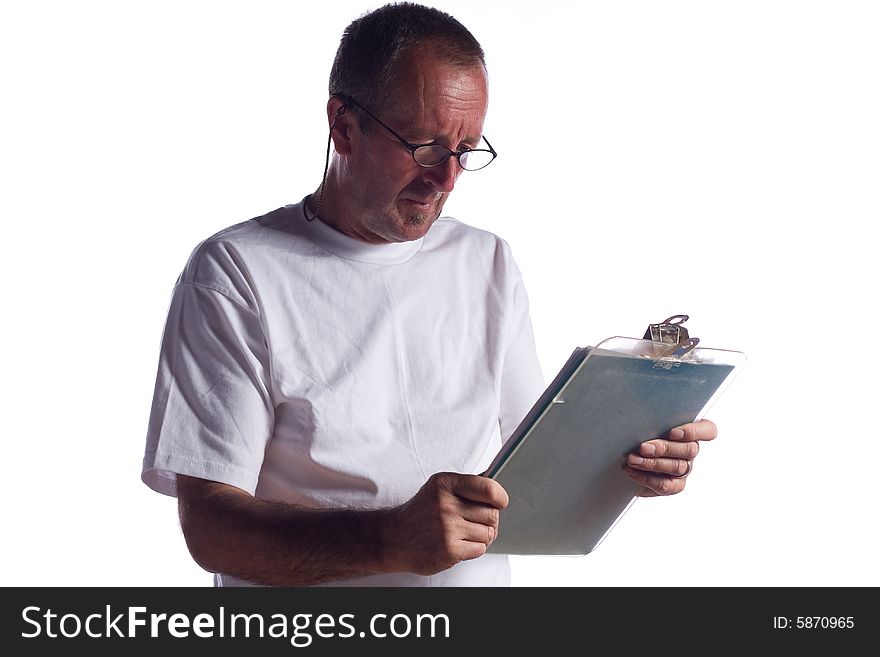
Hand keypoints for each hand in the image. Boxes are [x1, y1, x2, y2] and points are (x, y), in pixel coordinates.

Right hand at [379, 472, 508, 575]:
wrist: (393, 538)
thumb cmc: (421, 512)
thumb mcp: (438, 488)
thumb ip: (466, 486)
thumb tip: (497, 490)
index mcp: (445, 483)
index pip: (489, 489)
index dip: (500, 497)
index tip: (500, 502)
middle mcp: (446, 504)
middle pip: (492, 514)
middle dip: (488, 519)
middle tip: (475, 521)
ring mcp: (447, 528)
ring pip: (488, 533)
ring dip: (481, 536)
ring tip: (464, 534)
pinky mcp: (449, 550)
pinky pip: (480, 549)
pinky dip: (473, 548)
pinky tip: (458, 544)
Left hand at [623, 419, 716, 496]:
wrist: (626, 457)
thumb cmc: (638, 432)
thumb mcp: (646, 422)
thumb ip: (651, 419)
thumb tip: (640, 418)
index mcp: (690, 431)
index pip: (708, 430)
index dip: (694, 432)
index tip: (673, 432)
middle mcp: (690, 450)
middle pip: (689, 450)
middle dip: (665, 448)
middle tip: (643, 447)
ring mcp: (684, 468)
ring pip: (677, 467)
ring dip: (652, 463)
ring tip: (632, 459)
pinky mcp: (674, 485)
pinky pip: (665, 485)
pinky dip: (646, 478)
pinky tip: (631, 472)